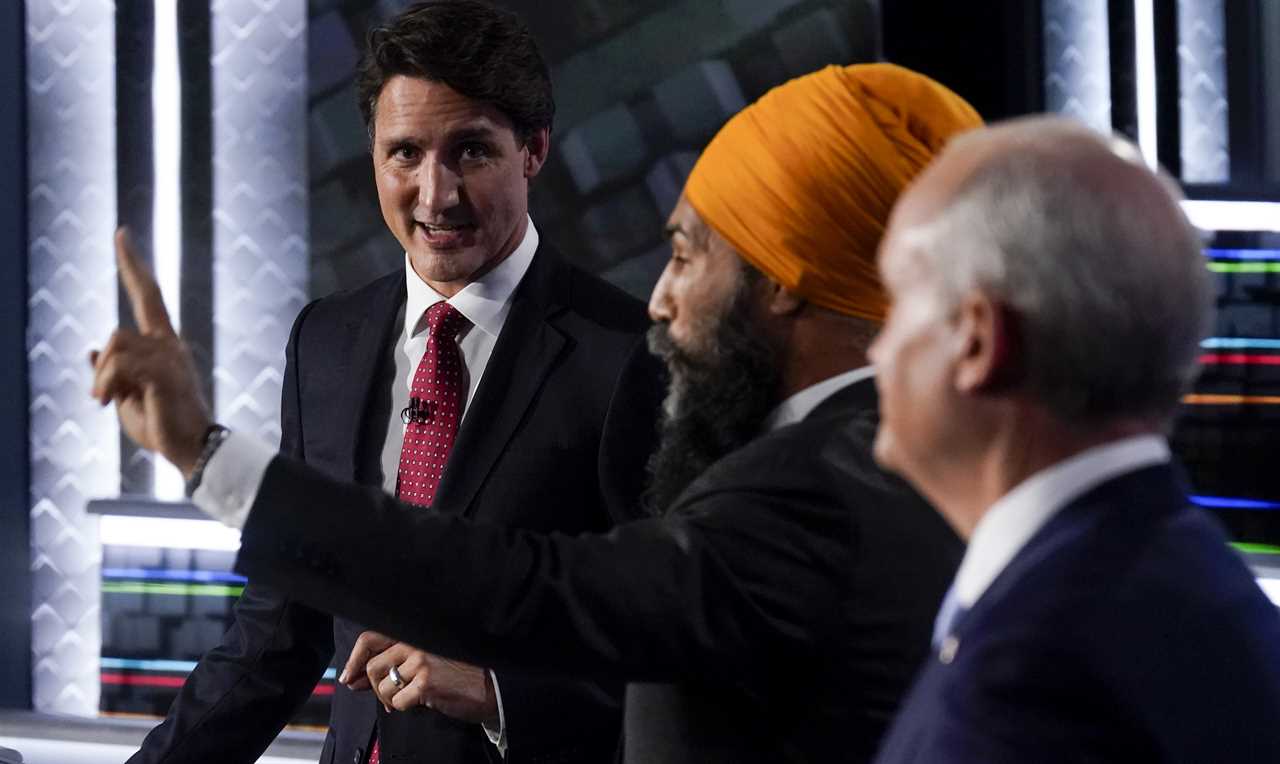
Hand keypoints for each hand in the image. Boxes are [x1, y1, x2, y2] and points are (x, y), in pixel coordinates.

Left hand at [89, 228, 211, 476]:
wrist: (191, 448)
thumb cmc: (162, 425)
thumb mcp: (127, 395)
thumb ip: (114, 372)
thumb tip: (93, 351)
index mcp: (162, 345)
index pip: (148, 295)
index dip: (133, 264)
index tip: (122, 233)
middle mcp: (168, 344)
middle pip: (120, 326)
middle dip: (117, 314)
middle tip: (113, 309)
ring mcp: (168, 357)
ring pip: (114, 346)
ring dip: (101, 379)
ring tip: (105, 402)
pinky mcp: (164, 373)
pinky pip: (119, 365)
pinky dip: (106, 385)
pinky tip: (108, 404)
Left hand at [341, 630, 497, 724]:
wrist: (491, 687)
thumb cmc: (459, 673)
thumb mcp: (426, 659)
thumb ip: (393, 663)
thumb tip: (355, 678)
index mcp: (415, 633)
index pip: (371, 637)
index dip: (354, 658)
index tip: (349, 675)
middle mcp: (416, 642)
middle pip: (373, 664)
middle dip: (371, 685)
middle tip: (381, 696)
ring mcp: (421, 661)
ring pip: (382, 685)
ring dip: (388, 698)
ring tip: (404, 700)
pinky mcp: (426, 682)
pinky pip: (397, 701)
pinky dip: (401, 707)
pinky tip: (416, 703)